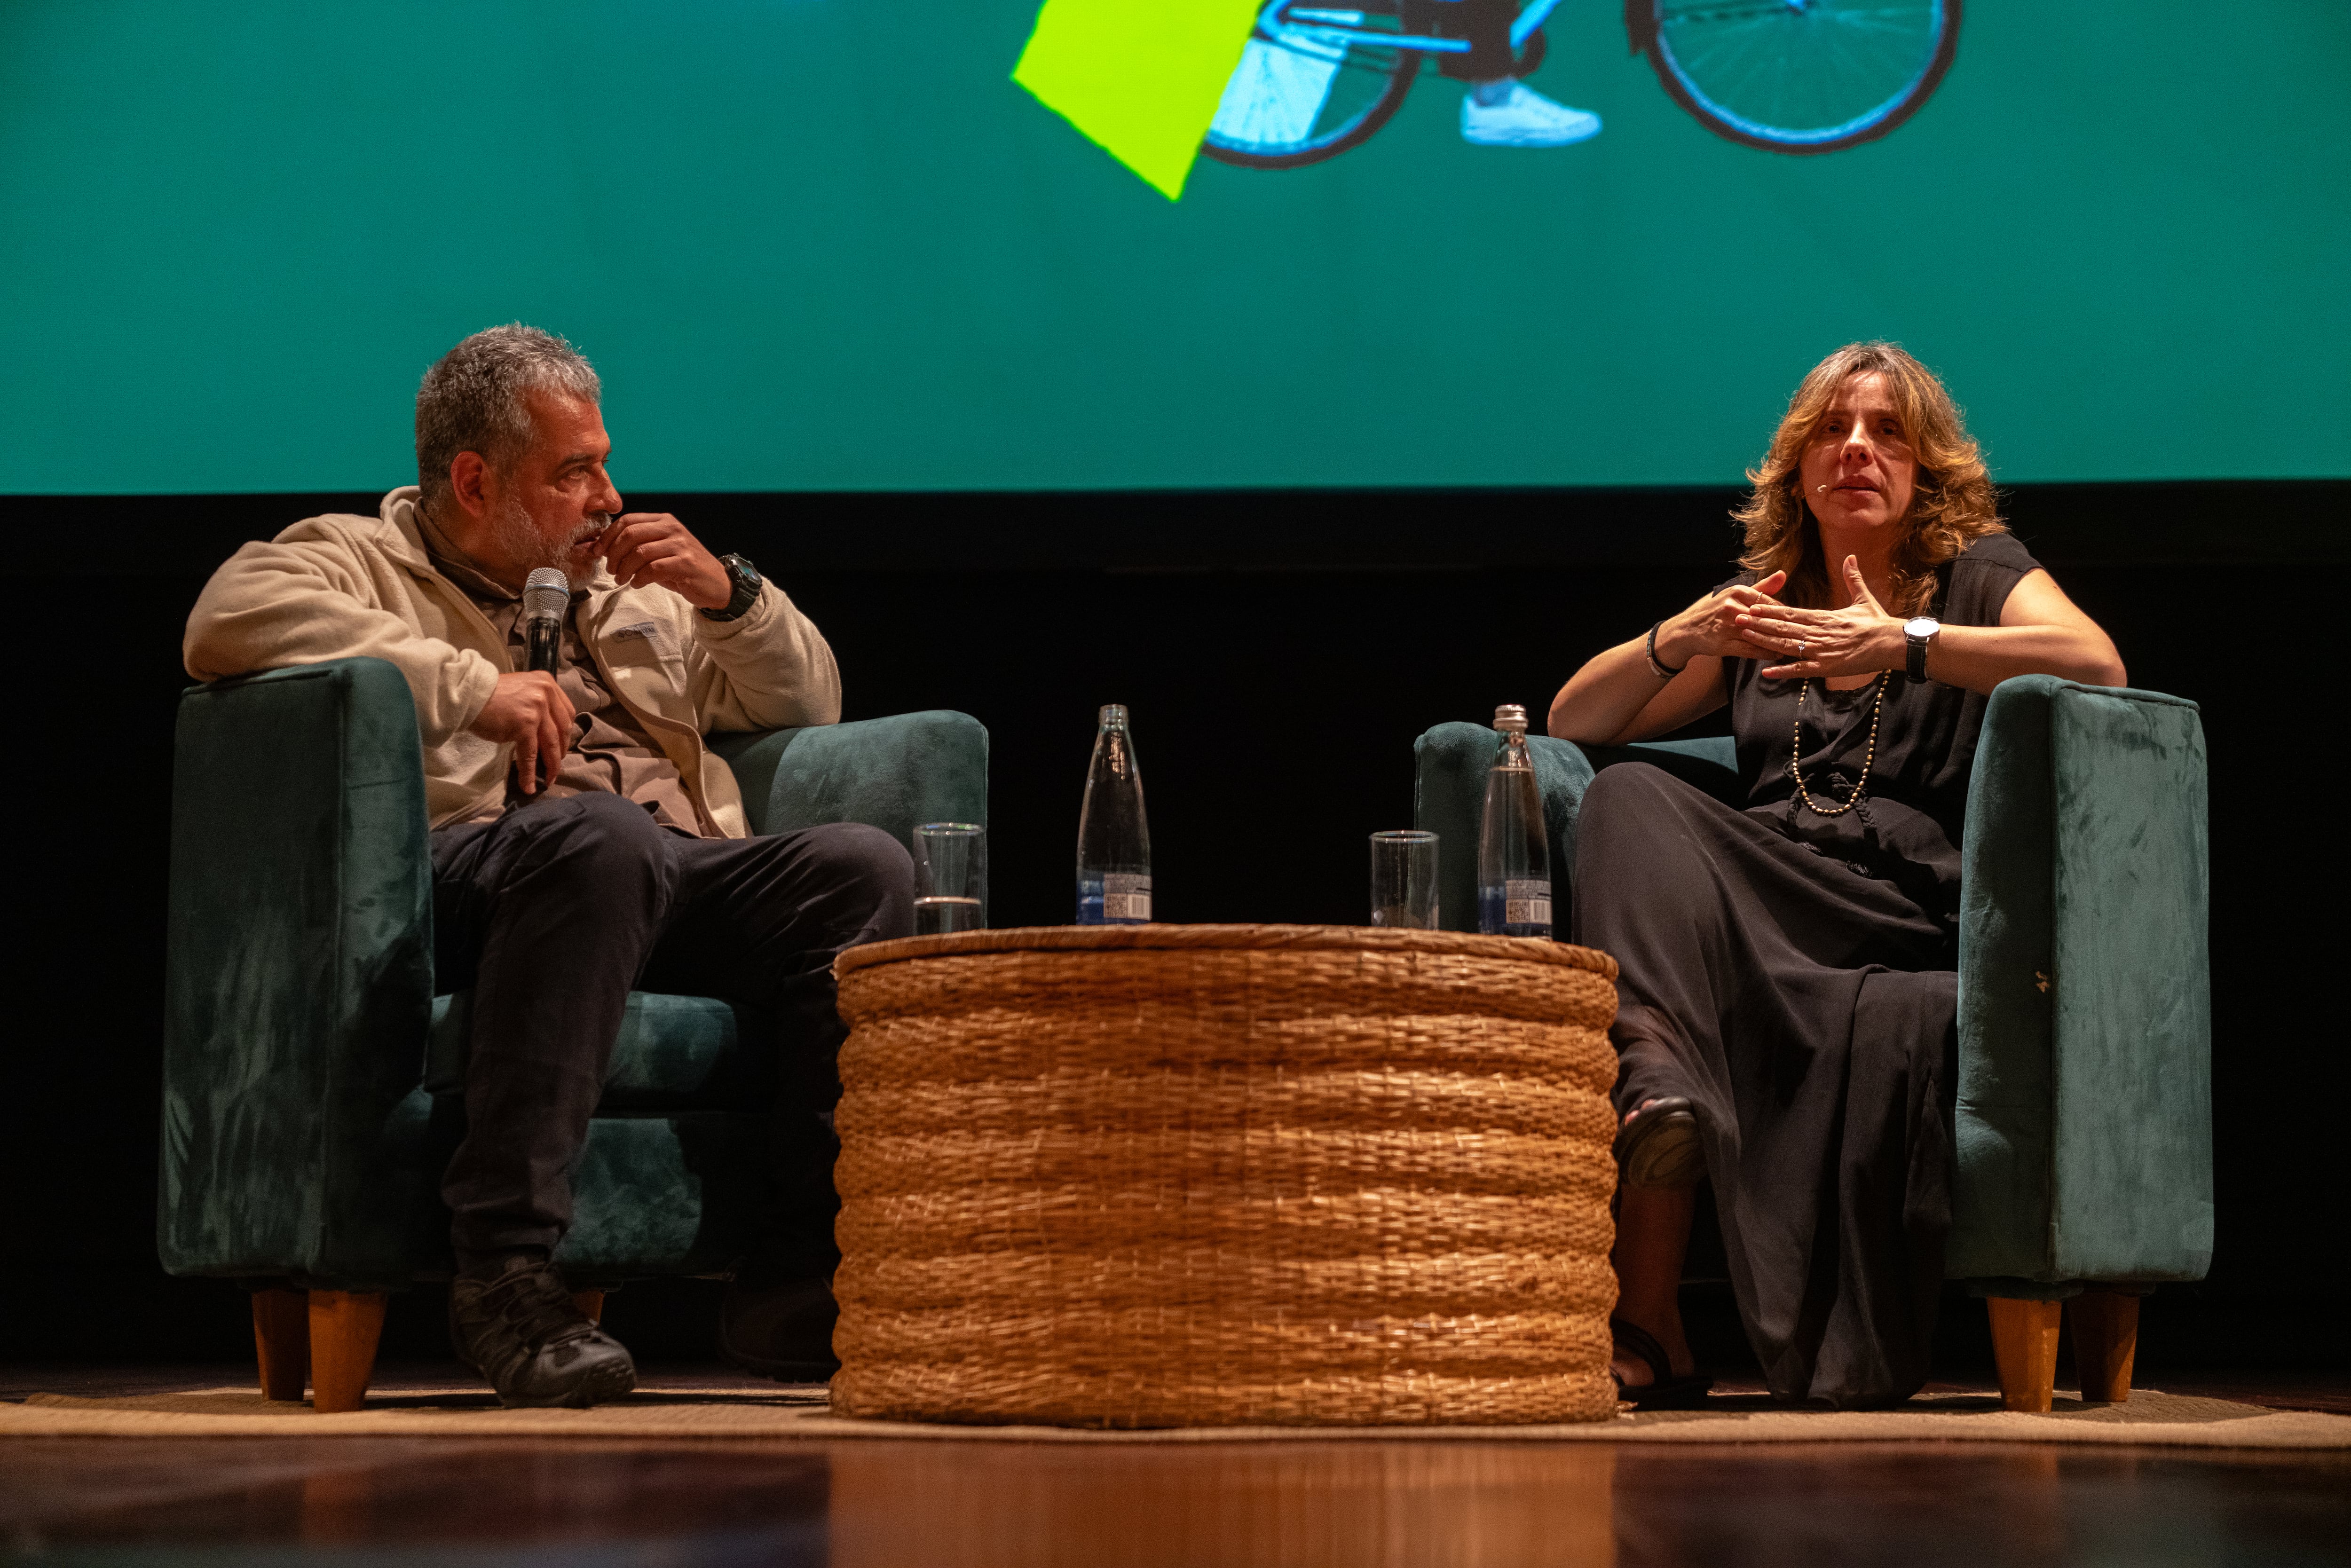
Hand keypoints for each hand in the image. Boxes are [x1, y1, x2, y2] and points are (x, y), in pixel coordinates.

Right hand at [469, 671, 574, 794]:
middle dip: (560, 752)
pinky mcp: (525, 725)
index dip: (566, 734)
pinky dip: (529, 772)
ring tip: (548, 780)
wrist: (468, 694)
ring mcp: (537, 709)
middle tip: (555, 767)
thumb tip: (546, 732)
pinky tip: (528, 785)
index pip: (567, 713)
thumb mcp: (522, 691)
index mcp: (548, 683)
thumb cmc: (490, 695)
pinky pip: (530, 755)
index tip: (561, 747)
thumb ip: (538, 704)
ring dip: (551, 766)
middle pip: (562, 730)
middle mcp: (546, 693)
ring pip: (550, 744)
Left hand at [594, 513, 730, 609]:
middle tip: (611, 569)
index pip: (628, 520)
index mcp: (664, 520)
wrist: (715, 584)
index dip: (608, 536)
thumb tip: (604, 548)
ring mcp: (680, 545)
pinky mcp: (685, 563)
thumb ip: (637, 545)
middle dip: (614, 554)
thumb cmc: (683, 569)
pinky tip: (637, 584)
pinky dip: (639, 578)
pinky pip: (653, 569)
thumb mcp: (659, 551)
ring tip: (622, 580)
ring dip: (625, 569)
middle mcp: (672, 528)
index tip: (598, 552)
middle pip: (631, 534)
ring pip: (640, 552)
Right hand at [1654, 570, 1788, 666]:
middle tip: (1801, 634)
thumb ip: (1761, 587)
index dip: (1783, 612)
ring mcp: (1728, 627)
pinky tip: (1777, 655)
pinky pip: (1751, 650)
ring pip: (1760, 635)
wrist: (1686, 631)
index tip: (1794, 619)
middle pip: (1766, 619)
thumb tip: (1783, 574)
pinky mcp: (1724, 644)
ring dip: (1778, 642)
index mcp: (1737, 592)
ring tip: (1793, 646)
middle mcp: (1732, 608)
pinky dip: (1766, 654)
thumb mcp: (1734, 595)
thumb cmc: (1714, 611)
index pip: (1769, 602)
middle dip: (1783, 628)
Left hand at [1734, 557, 1905, 679]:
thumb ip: (1853, 578)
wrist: (1894, 643)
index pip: (1791, 611)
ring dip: (1763, 641)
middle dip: (1758, 623)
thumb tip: (1850, 556)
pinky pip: (1800, 670)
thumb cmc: (1879, 623)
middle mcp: (1818, 632)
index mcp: (1824, 617)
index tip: (1752, 604)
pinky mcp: (1827, 667)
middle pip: (1782, 627)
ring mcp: (1821, 650)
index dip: (1770, 609)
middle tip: (1736, 618)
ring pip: (1786, 645)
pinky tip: (1766, 671)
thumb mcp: (1863, 599)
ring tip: (1743, 636)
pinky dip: (1783, 671)